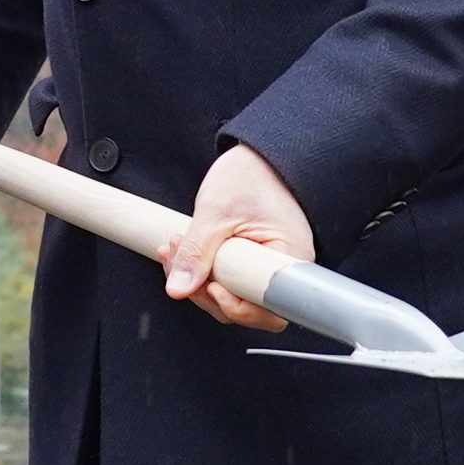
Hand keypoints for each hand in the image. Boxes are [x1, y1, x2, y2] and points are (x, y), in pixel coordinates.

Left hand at [167, 144, 313, 331]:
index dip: (234, 306)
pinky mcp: (250, 263)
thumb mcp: (216, 212)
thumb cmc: (251, 174)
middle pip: (245, 307)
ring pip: (230, 295)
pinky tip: (180, 252)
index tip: (209, 286)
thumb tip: (179, 289)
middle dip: (204, 290)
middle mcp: (282, 269)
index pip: (267, 309)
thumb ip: (196, 252)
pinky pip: (227, 280)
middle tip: (176, 259)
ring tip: (174, 248)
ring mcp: (266, 268)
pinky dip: (201, 270)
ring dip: (196, 279)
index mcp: (289, 259)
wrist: (258, 155)